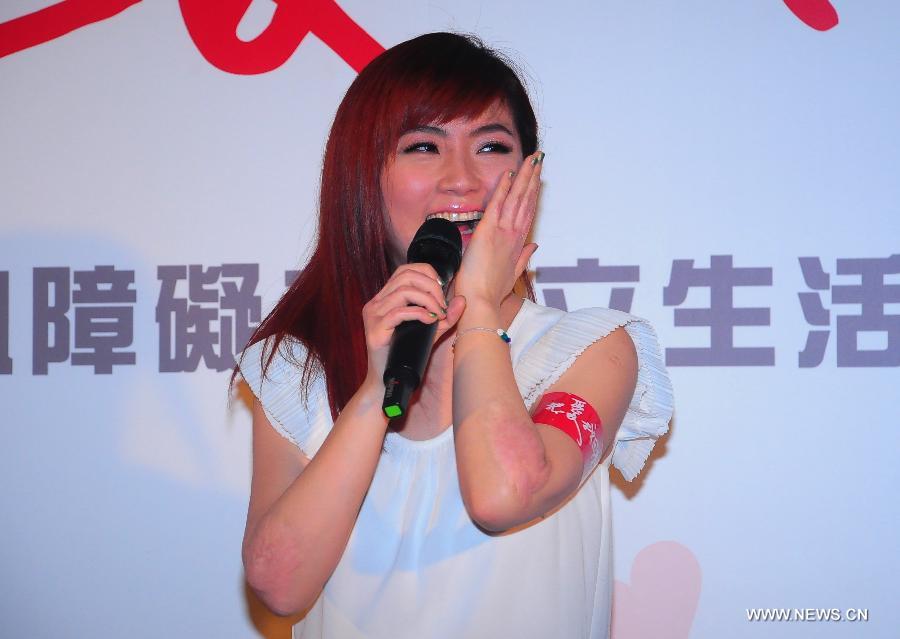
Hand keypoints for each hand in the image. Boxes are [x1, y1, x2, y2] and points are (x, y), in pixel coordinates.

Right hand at [361, 263, 465, 382]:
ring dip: (428, 300)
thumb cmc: (406, 356)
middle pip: (405, 275)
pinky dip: (419, 313)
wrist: (388, 382)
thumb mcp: (429, 333)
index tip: (442, 291)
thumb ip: (445, 317)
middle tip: (443, 304)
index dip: (427, 274)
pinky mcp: (374, 330)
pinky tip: (430, 321)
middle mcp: (376, 303)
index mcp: (385, 298)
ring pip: (403, 291)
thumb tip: (462, 301)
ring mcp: (373, 315)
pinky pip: (399, 312)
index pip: (405, 270)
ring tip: (439, 314)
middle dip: (431, 286)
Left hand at [452, 151, 542, 307]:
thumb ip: (524, 258)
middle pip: (526, 200)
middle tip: (539, 159)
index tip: (538, 178)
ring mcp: (502, 232)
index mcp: (517, 244)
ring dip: (524, 177)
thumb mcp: (512, 274)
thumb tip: (534, 246)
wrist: (481, 303)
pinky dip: (503, 188)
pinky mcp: (487, 232)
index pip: (528, 212)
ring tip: (532, 160)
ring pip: (517, 199)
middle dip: (533, 178)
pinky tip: (509, 173)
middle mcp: (514, 235)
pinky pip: (497, 205)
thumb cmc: (492, 292)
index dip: (534, 194)